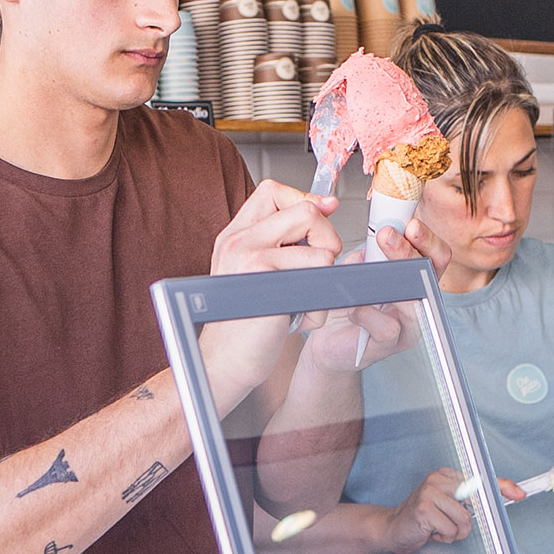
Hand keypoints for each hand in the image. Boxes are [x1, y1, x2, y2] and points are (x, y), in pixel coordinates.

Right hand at [204, 181, 344, 403]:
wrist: (225, 362)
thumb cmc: (246, 323)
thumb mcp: (259, 273)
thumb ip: (284, 239)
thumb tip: (326, 204)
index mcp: (235, 235)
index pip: (274, 191)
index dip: (306, 200)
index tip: (321, 218)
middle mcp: (238, 240)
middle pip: (305, 211)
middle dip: (328, 239)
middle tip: (320, 267)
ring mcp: (248, 256)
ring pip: (320, 247)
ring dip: (326, 277)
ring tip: (306, 300)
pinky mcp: (264, 278)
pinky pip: (319, 275)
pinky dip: (321, 303)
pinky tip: (302, 316)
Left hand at [307, 215, 444, 372]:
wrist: (328, 342)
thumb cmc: (347, 305)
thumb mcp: (358, 270)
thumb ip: (369, 254)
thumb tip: (375, 236)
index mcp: (415, 281)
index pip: (435, 256)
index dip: (427, 239)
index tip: (409, 223)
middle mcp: (418, 303)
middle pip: (429, 274)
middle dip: (408, 251)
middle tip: (386, 234)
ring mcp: (407, 327)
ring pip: (414, 302)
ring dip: (393, 278)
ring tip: (371, 265)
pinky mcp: (388, 346)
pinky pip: (387, 328)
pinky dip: (369, 314)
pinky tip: (355, 306)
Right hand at [380, 470, 523, 553]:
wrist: (392, 528)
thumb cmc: (424, 519)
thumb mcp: (449, 506)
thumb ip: (471, 502)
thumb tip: (500, 502)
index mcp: (447, 475)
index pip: (481, 479)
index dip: (502, 486)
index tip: (519, 493)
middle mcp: (438, 479)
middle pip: (476, 501)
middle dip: (470, 521)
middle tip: (455, 526)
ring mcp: (429, 492)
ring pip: (465, 519)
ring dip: (456, 532)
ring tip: (440, 529)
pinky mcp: (424, 509)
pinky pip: (451, 530)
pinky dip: (444, 537)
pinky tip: (431, 532)